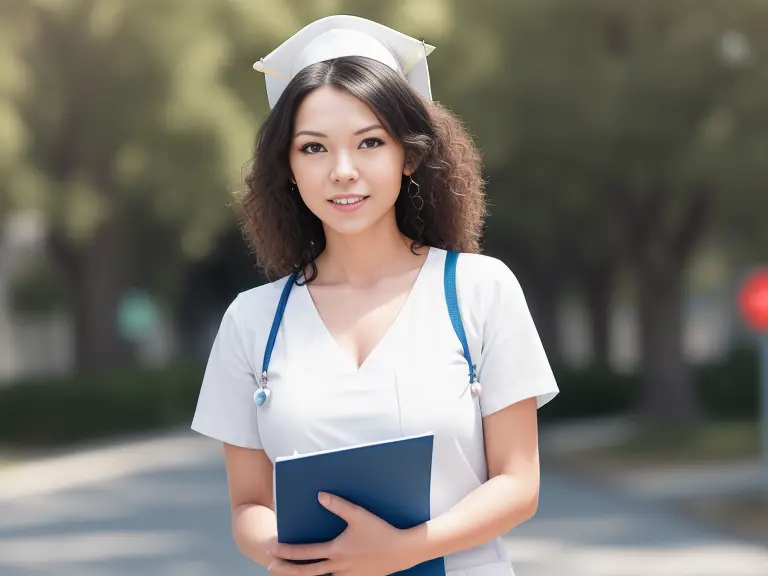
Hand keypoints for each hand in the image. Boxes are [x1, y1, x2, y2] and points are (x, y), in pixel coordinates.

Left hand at [268, 492, 417, 575]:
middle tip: (270, 567)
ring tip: (291, 572)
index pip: (306, 553)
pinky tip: (320, 575)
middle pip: (306, 572)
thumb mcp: (359, 515)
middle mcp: (339, 567)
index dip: (288, 551)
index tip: (273, 549)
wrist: (403, 552)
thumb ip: (338, 505)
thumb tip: (320, 496)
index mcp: (337, 551)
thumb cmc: (381, 531)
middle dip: (287, 569)